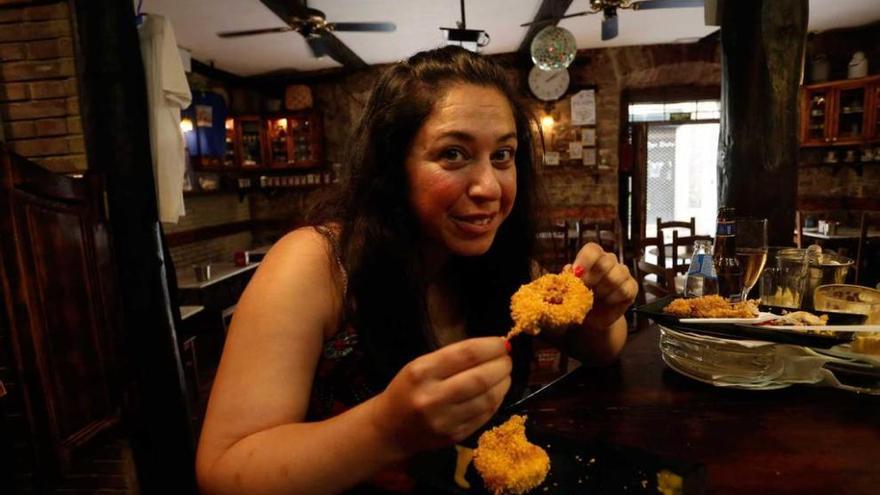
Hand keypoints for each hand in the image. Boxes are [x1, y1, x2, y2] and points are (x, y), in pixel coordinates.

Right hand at [368, 337, 510, 455]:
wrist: (390, 429)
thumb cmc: (407, 389)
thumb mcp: (420, 365)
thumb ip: (453, 357)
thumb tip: (494, 347)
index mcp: (422, 372)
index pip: (467, 354)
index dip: (491, 347)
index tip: (503, 343)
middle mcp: (432, 397)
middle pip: (481, 378)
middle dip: (501, 366)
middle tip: (507, 359)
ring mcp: (445, 420)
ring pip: (487, 399)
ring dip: (503, 384)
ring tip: (505, 374)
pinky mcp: (455, 436)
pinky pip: (485, 415)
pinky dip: (496, 400)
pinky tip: (496, 392)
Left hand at [566, 242, 637, 328]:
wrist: (594, 317)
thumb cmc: (580, 298)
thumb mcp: (570, 288)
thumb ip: (568, 278)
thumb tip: (568, 270)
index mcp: (593, 257)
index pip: (592, 250)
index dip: (584, 260)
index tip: (576, 274)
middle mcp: (609, 261)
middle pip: (606, 261)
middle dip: (593, 278)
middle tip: (584, 289)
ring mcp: (623, 273)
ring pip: (617, 274)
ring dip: (603, 289)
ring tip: (595, 297)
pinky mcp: (632, 287)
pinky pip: (625, 289)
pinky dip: (614, 298)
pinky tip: (607, 301)